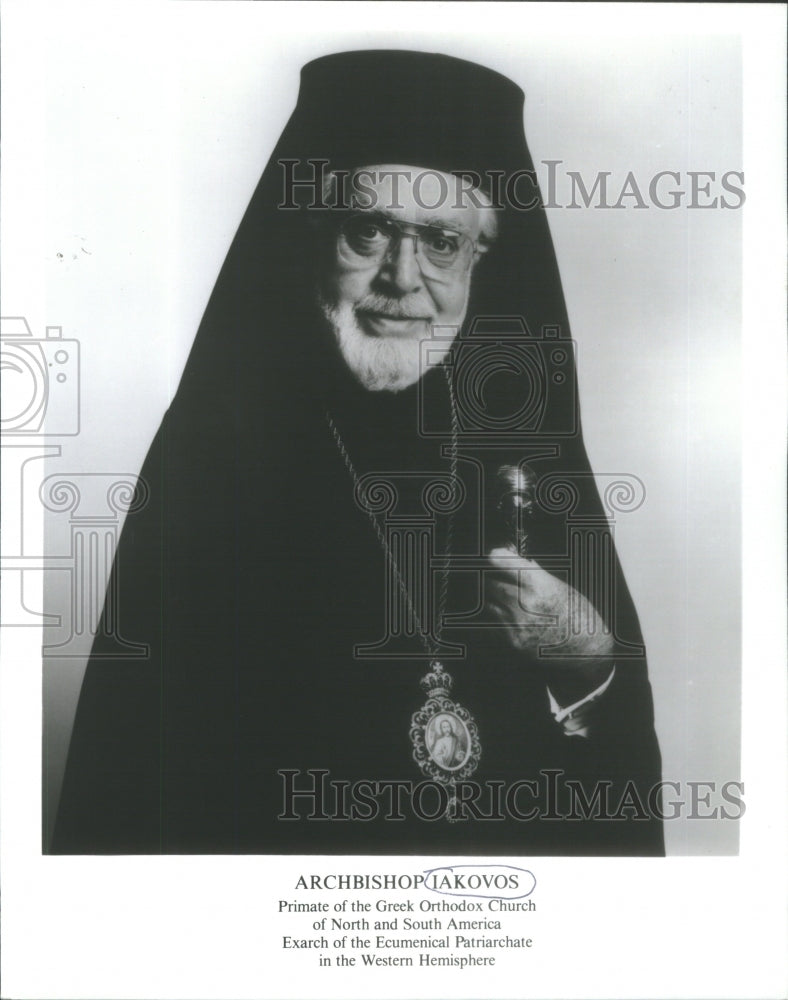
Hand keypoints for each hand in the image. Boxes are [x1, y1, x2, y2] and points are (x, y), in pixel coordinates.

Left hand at [485, 546, 614, 703]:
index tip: (496, 556)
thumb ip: (535, 574)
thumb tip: (516, 559)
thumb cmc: (580, 615)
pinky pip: (496, 622)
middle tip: (500, 576)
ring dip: (495, 597)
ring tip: (512, 597)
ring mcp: (518, 624)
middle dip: (494, 577)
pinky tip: (515, 615)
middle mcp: (525, 603)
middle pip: (491, 582)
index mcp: (539, 585)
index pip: (501, 562)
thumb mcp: (562, 588)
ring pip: (491, 602)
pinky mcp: (515, 641)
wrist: (588, 651)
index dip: (497, 556)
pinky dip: (501, 616)